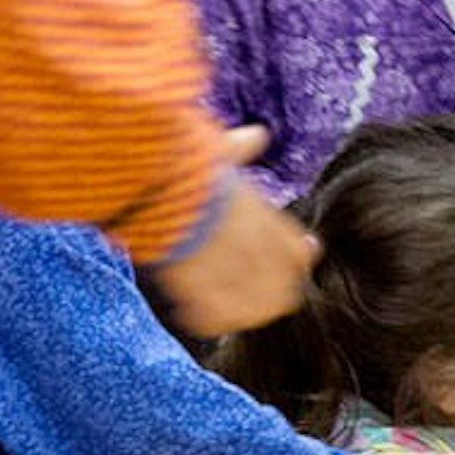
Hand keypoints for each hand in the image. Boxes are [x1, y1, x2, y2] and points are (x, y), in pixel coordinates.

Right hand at [149, 155, 315, 334]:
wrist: (156, 182)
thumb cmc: (185, 161)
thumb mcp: (219, 148)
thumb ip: (241, 148)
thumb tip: (257, 134)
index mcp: (262, 218)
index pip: (299, 251)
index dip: (298, 257)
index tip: (296, 258)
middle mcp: (254, 249)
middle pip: (285, 290)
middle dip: (275, 292)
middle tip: (257, 292)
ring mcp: (229, 273)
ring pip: (257, 310)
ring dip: (245, 309)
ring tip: (229, 306)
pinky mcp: (198, 291)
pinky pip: (214, 320)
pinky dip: (208, 319)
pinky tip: (197, 311)